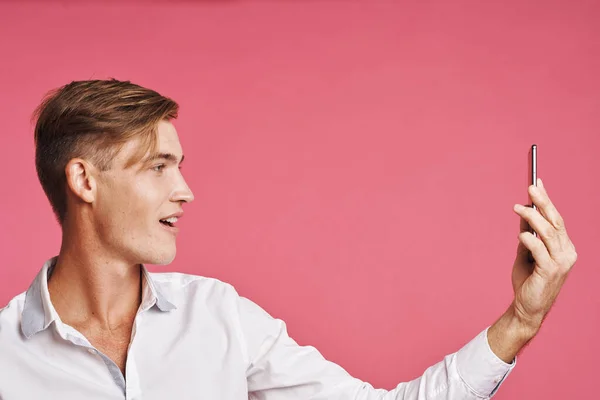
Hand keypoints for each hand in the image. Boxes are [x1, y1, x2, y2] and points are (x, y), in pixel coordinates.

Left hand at [511, 178, 577, 333]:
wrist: (527, 307)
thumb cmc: (528, 280)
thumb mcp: (525, 252)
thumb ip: (527, 233)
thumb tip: (524, 209)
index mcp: (564, 247)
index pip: (557, 219)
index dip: (547, 200)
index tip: (537, 183)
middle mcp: (567, 253)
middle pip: (556, 222)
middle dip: (543, 202)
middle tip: (530, 188)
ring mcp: (561, 263)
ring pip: (548, 233)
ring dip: (532, 218)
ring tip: (517, 208)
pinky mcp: (550, 272)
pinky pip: (540, 251)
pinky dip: (529, 240)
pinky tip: (520, 235)